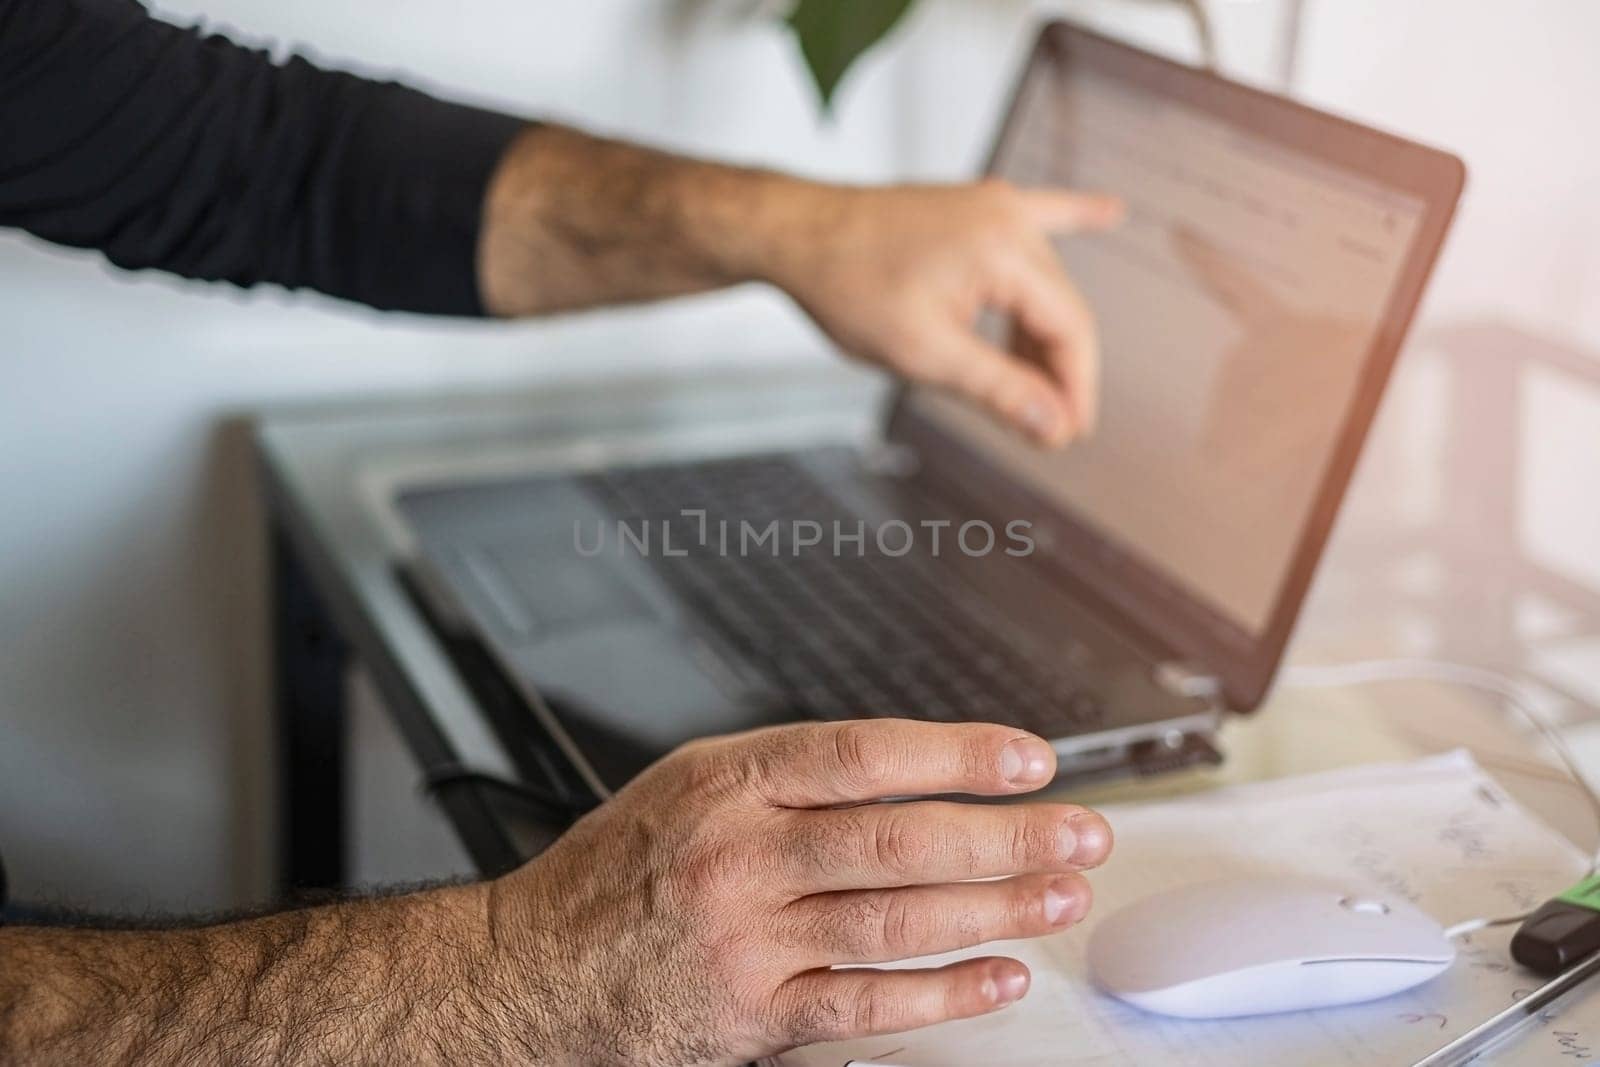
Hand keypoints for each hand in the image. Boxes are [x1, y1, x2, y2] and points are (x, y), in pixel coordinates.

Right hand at [486, 719, 1112, 1065]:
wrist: (527, 973)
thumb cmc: (614, 877)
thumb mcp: (686, 787)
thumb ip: (787, 777)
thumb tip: (913, 772)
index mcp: (728, 782)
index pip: (863, 754)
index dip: (957, 754)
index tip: (1029, 759)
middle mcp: (740, 854)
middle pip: (898, 838)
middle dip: (1006, 836)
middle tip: (1080, 833)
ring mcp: (748, 938)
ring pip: (895, 919)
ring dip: (994, 909)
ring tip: (1061, 897)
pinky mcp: (752, 1014)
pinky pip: (865, 1003)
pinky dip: (941, 992)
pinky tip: (998, 977)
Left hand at [767, 180, 1123, 445]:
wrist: (794, 234)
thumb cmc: (846, 284)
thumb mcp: (924, 354)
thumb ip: (998, 390)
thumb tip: (1054, 424)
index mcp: (1005, 251)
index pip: (1070, 330)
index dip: (1075, 389)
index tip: (1068, 435)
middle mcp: (1009, 218)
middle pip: (1062, 307)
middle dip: (1058, 371)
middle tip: (1047, 429)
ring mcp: (993, 206)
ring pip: (1044, 282)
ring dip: (1043, 334)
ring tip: (1036, 388)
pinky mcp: (974, 206)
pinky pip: (1038, 212)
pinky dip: (1072, 219)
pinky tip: (1110, 212)